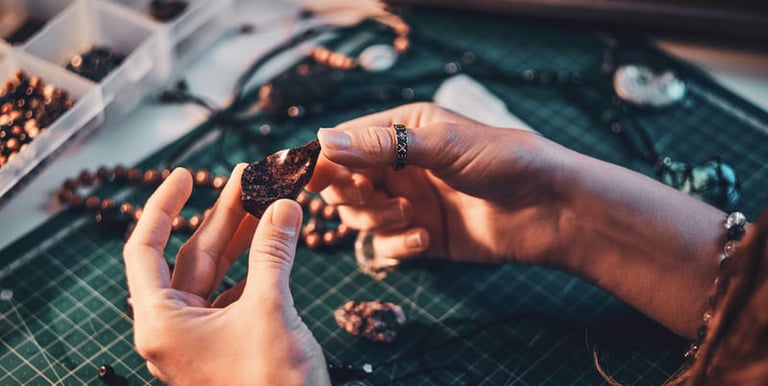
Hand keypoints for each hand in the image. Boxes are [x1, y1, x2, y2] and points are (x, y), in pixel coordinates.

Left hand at [123, 166, 329, 385]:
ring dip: (244, 237)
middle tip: (250, 178)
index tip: (186, 174)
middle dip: (222, 215)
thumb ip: (273, 253)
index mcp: (162, 322)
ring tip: (269, 200)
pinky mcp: (230, 343)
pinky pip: (239, 292)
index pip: (145, 249)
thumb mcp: (271, 311)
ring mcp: (203, 337)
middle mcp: (175, 328)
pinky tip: (278, 241)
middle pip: (191, 256)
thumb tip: (283, 204)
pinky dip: (258, 265)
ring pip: (219, 273)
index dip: (162, 206)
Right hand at [308, 102, 730, 338]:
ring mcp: (408, 201)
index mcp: (402, 130)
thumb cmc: (503, 161)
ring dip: (376, 219)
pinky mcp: (420, 235)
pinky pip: (386, 245)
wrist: (551, 210)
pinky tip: (425, 239)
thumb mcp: (441, 145)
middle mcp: (400, 165)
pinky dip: (398, 245)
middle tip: (370, 198)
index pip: (345, 143)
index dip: (324, 160)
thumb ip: (381, 144)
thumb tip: (321, 139)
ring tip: (408, 216)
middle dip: (351, 194)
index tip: (310, 178)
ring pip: (360, 217)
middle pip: (344, 183)